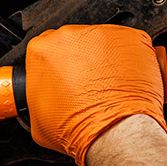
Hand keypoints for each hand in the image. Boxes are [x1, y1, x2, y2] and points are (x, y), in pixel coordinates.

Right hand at [25, 24, 166, 165]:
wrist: (112, 131)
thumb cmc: (76, 127)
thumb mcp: (36, 116)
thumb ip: (37, 93)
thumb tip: (45, 94)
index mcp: (42, 49)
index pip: (45, 47)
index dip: (56, 63)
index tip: (63, 74)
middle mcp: (70, 36)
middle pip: (73, 40)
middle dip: (79, 58)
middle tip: (86, 82)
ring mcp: (102, 34)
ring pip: (100, 41)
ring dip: (103, 58)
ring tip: (107, 84)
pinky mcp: (130, 37)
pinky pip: (128, 44)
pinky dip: (128, 59)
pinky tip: (124, 79)